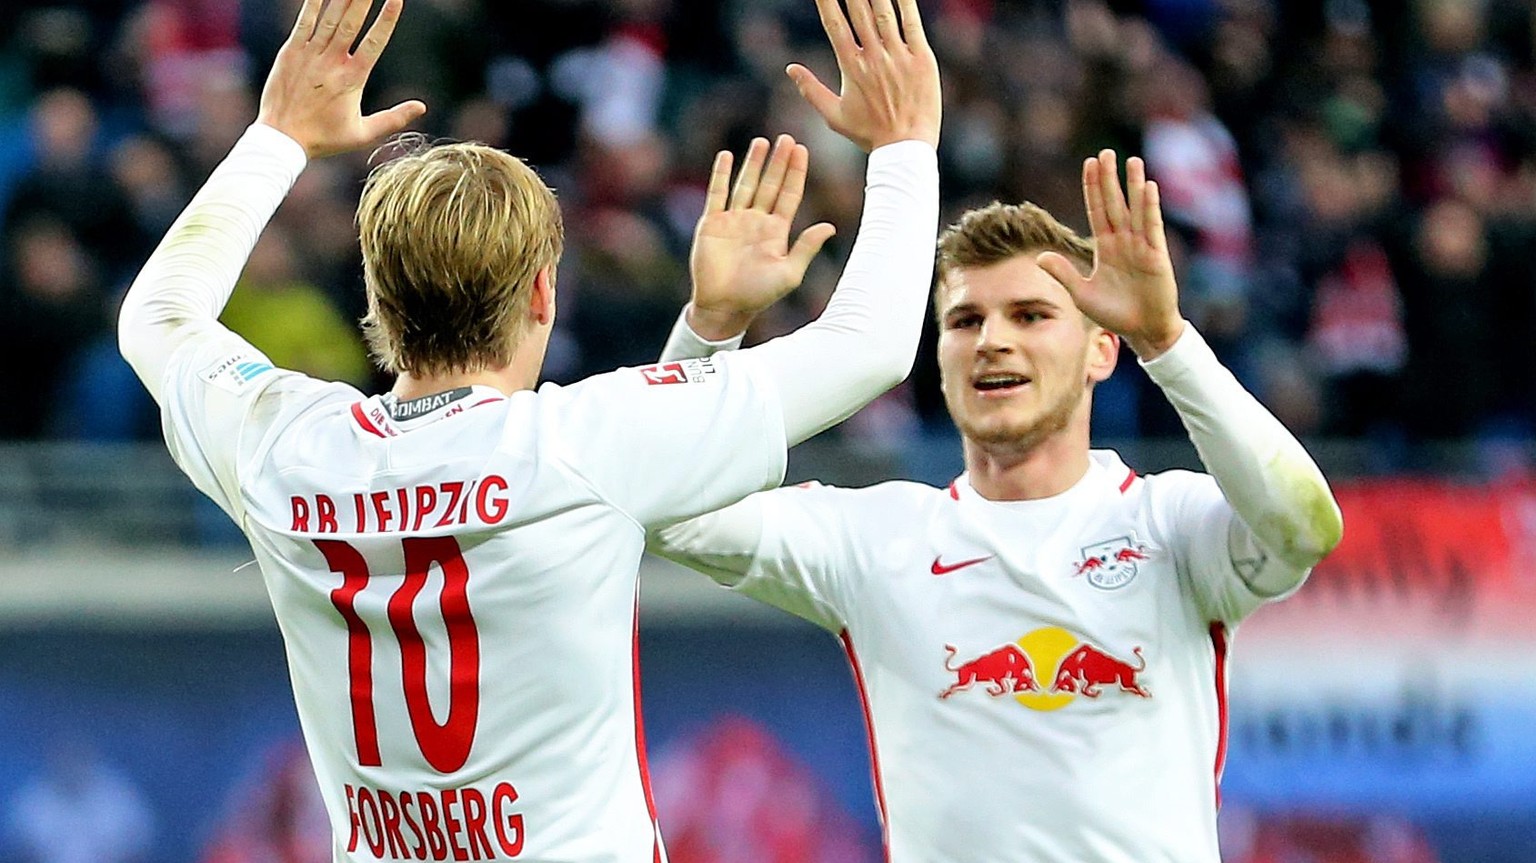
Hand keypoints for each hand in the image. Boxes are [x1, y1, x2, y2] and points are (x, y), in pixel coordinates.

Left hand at [256, 0, 426, 159]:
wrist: (282, 138)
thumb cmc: (324, 138)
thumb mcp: (363, 134)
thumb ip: (393, 118)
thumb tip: (422, 106)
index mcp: (353, 79)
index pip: (375, 42)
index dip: (387, 19)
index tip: (397, 0)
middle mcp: (332, 62)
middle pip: (351, 22)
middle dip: (363, 0)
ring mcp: (310, 54)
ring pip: (330, 18)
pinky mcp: (291, 52)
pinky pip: (304, 22)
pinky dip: (313, 4)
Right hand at [687, 134, 835, 340]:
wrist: (724, 306)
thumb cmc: (758, 295)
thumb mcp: (789, 273)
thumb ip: (807, 248)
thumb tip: (830, 226)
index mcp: (776, 231)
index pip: (789, 194)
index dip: (796, 172)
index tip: (802, 149)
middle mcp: (756, 221)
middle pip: (770, 184)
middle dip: (779, 162)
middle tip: (787, 138)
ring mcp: (734, 220)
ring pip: (745, 184)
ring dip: (753, 163)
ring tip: (762, 141)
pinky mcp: (712, 223)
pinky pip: (717, 194)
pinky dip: (721, 175)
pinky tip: (727, 156)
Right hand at [788, 0, 941, 151]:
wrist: (905, 147)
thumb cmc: (869, 134)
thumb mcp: (834, 116)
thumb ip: (811, 90)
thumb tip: (790, 69)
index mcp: (851, 66)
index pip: (834, 24)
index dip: (826, 1)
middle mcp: (874, 56)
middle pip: (859, 11)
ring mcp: (899, 56)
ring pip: (884, 12)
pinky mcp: (922, 59)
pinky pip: (912, 24)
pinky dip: (906, 3)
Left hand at [1037, 150, 1185, 358]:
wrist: (1143, 331)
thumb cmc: (1115, 313)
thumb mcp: (1082, 293)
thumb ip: (1063, 273)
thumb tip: (1039, 256)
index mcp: (1106, 247)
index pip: (1096, 211)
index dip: (1092, 188)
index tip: (1089, 164)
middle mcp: (1124, 241)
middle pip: (1114, 204)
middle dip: (1109, 179)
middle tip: (1105, 152)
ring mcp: (1141, 246)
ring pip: (1135, 209)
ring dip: (1133, 185)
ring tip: (1131, 161)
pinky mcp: (1156, 256)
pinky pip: (1152, 226)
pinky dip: (1150, 207)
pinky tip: (1148, 187)